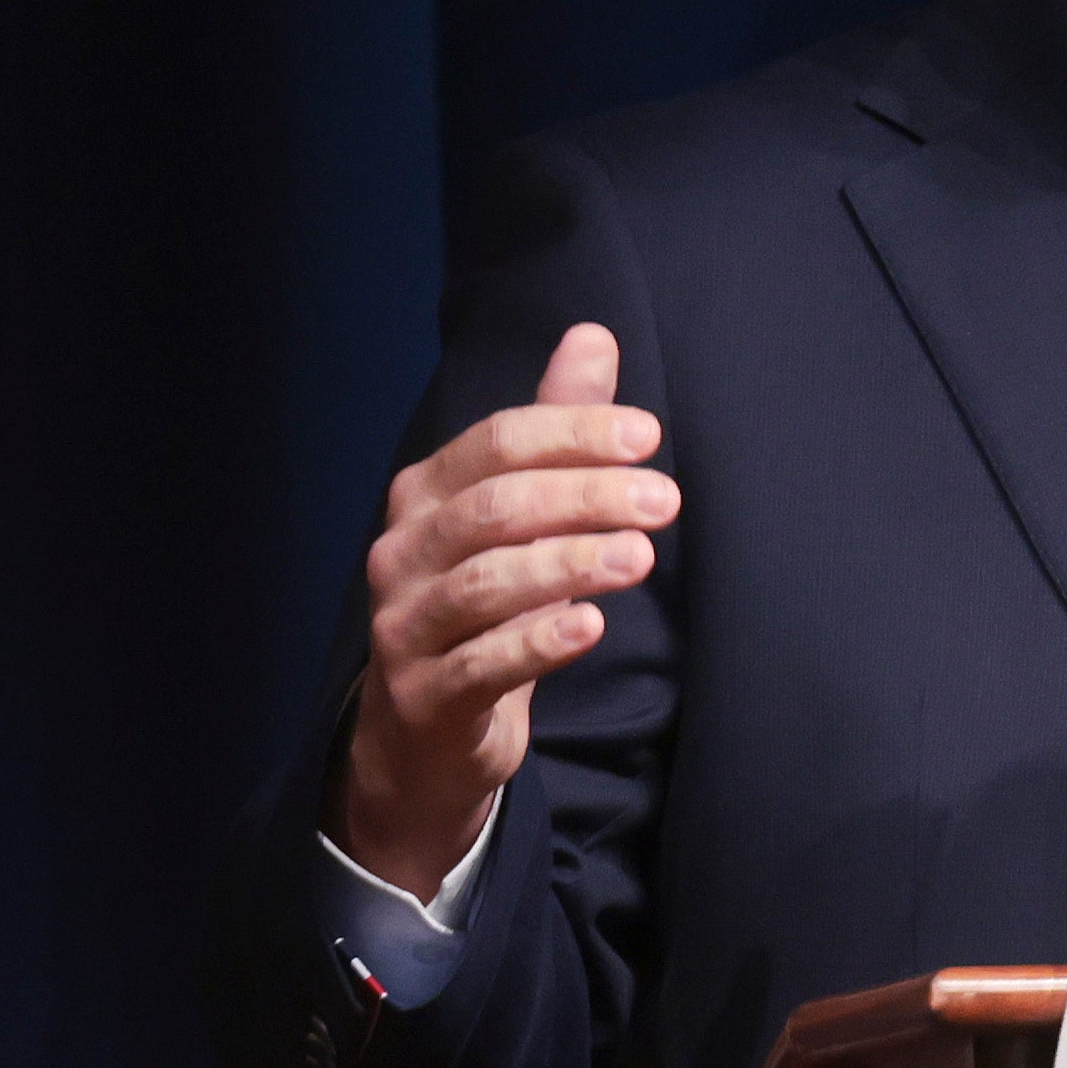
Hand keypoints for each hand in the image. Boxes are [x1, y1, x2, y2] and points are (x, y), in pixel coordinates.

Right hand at [331, 325, 672, 898]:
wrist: (427, 732)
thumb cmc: (486, 606)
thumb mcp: (517, 514)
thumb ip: (555, 429)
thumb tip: (595, 335)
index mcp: (426, 496)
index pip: (496, 443)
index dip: (571, 433)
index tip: (648, 435)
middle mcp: (403, 553)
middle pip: (494, 508)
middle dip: (582, 496)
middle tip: (663, 498)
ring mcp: (405, 626)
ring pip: (484, 583)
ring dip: (568, 564)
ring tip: (641, 557)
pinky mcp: (425, 696)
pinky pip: (481, 664)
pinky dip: (536, 642)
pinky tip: (590, 627)